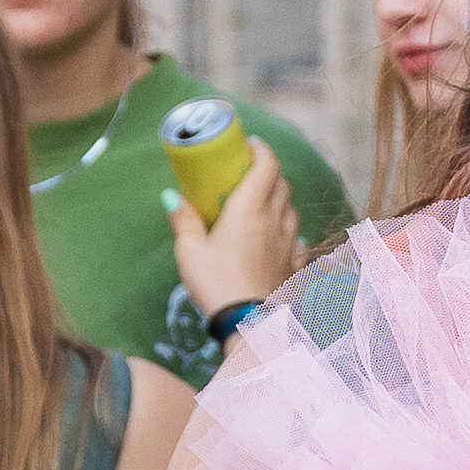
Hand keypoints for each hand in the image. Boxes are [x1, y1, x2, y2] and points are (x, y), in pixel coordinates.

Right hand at [172, 149, 305, 320]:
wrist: (249, 324)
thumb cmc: (217, 284)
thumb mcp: (189, 251)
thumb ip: (183, 220)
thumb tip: (172, 196)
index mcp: (249, 209)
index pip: (267, 165)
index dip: (261, 150)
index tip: (249, 146)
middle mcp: (274, 220)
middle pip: (281, 183)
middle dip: (268, 172)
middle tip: (249, 173)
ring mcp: (288, 242)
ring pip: (291, 209)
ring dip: (279, 199)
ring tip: (261, 204)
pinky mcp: (293, 264)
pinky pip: (297, 238)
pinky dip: (289, 230)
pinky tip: (279, 237)